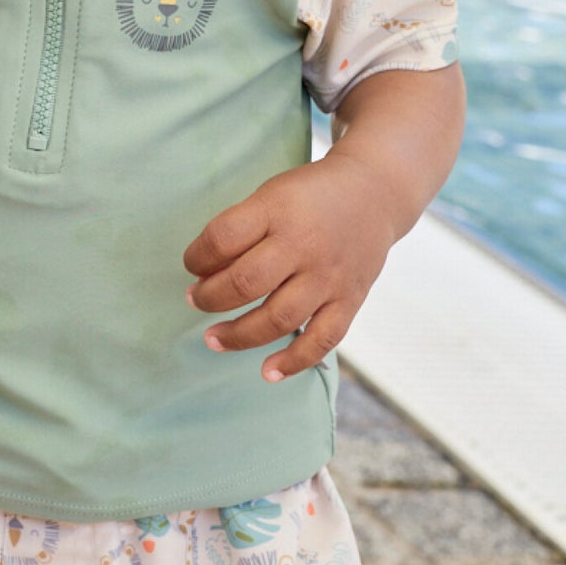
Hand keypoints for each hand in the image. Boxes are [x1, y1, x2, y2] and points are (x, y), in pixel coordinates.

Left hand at [182, 154, 399, 382]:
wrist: (374, 192)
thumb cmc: (310, 195)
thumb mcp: (272, 193)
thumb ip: (243, 228)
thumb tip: (204, 272)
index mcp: (278, 209)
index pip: (223, 237)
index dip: (197, 256)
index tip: (191, 265)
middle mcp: (304, 244)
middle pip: (246, 282)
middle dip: (210, 297)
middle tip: (194, 300)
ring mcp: (329, 276)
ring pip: (278, 318)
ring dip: (239, 335)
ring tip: (213, 339)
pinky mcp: (350, 300)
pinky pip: (322, 340)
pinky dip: (294, 361)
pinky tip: (267, 372)